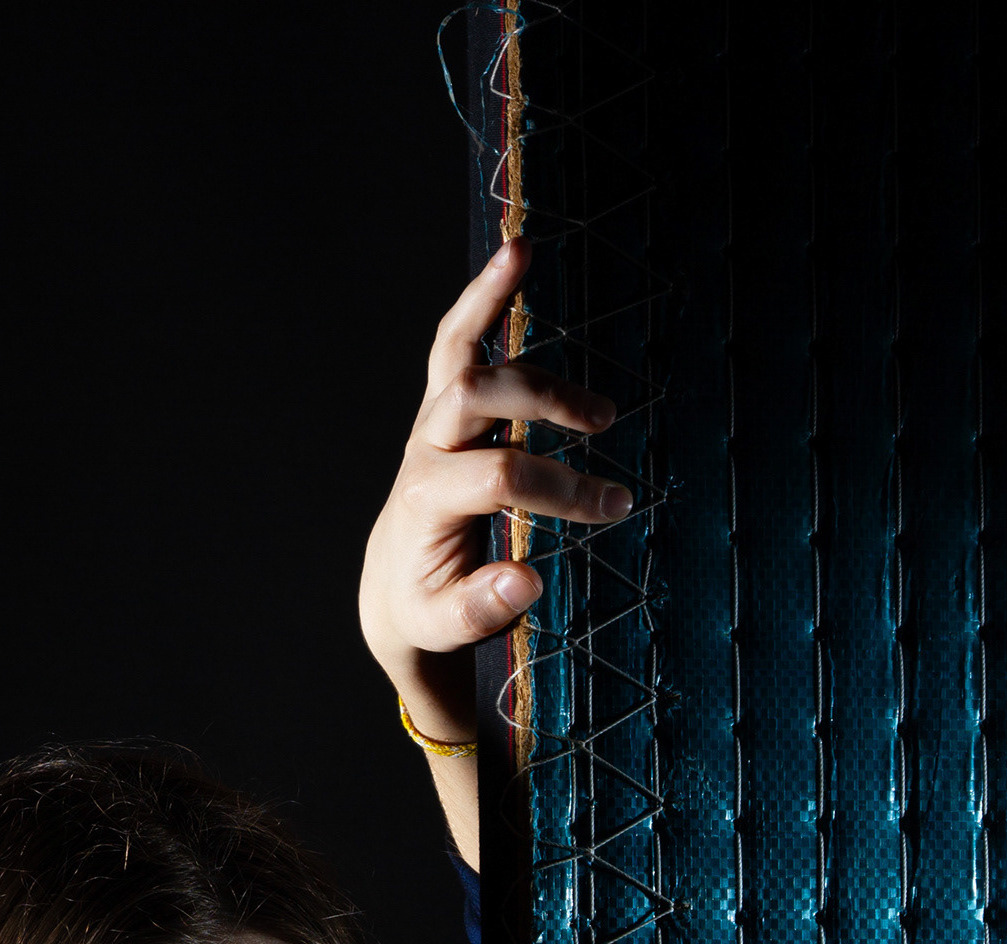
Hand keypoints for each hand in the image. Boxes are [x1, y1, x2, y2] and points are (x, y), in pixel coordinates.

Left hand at [357, 236, 631, 751]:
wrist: (393, 589)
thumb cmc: (423, 607)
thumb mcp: (443, 626)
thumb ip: (479, 609)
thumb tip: (527, 580)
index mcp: (425, 500)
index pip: (502, 475)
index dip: (562, 488)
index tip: (613, 506)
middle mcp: (423, 450)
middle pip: (481, 396)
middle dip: (546, 403)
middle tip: (602, 425)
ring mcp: (430, 423)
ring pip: (464, 355)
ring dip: (519, 336)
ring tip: (576, 358)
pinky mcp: (441, 409)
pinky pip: (457, 341)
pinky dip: (484, 296)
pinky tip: (517, 253)